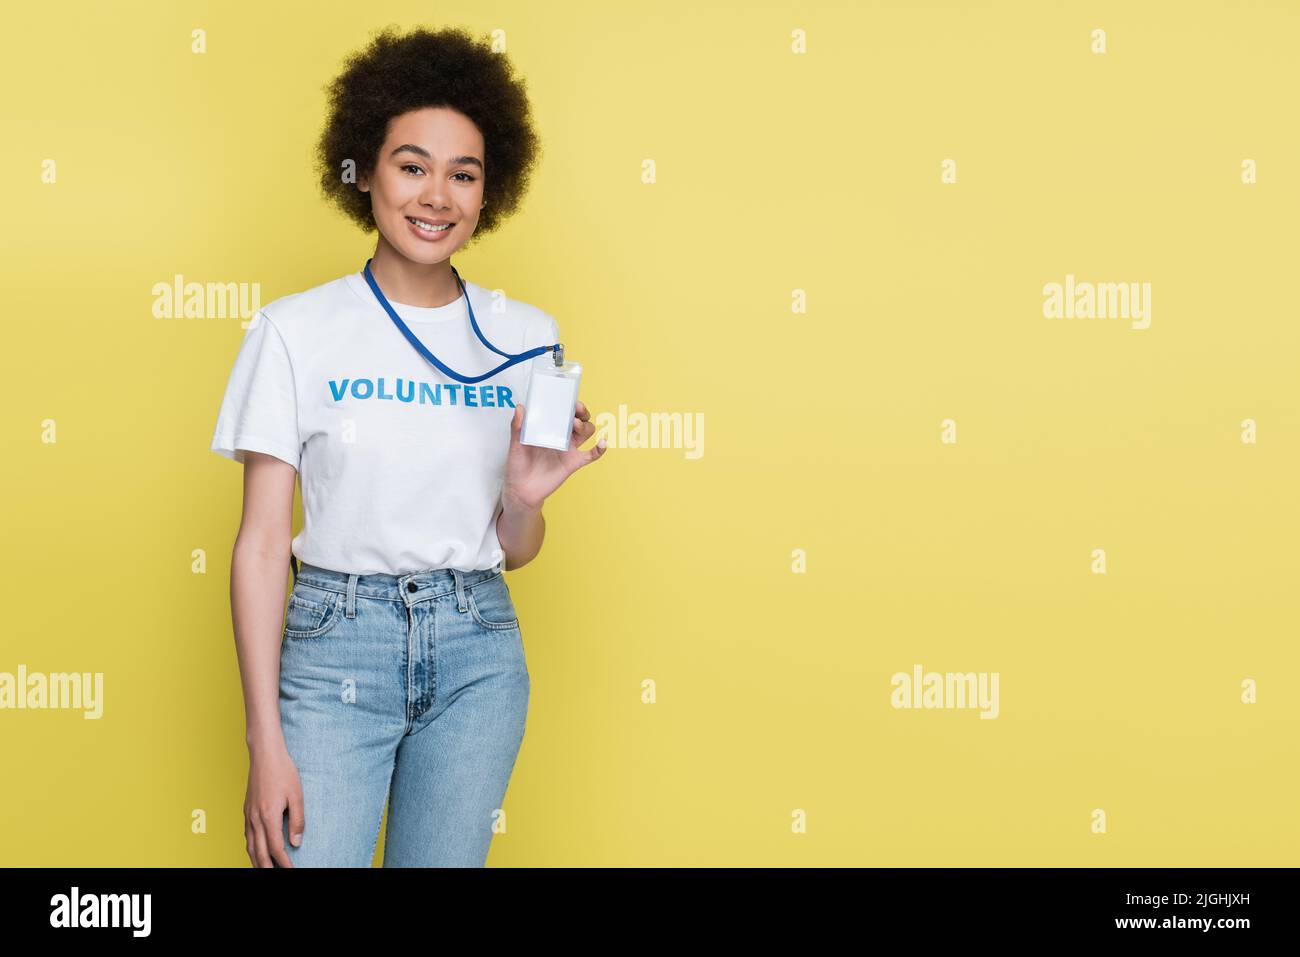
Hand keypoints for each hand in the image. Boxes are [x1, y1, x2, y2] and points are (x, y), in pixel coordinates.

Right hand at [244, 740, 302, 866]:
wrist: (265, 755)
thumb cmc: (283, 771)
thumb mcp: (297, 795)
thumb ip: (298, 820)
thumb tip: (296, 843)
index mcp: (269, 816)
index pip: (276, 848)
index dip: (284, 863)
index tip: (291, 871)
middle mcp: (255, 819)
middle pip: (259, 853)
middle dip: (267, 868)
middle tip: (277, 875)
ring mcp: (248, 815)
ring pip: (250, 846)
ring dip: (257, 861)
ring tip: (265, 869)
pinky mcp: (246, 810)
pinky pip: (247, 835)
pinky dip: (251, 848)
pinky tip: (256, 850)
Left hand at [502, 399, 606, 510]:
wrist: (521, 490)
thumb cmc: (517, 465)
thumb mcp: (515, 444)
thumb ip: (517, 427)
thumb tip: (520, 408)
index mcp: (549, 428)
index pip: (564, 412)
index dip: (570, 405)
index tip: (570, 401)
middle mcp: (561, 436)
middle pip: (579, 419)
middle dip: (581, 412)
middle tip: (577, 410)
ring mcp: (569, 449)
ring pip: (586, 432)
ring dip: (585, 426)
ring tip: (575, 425)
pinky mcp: (573, 463)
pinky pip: (591, 455)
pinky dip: (600, 449)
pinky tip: (602, 443)